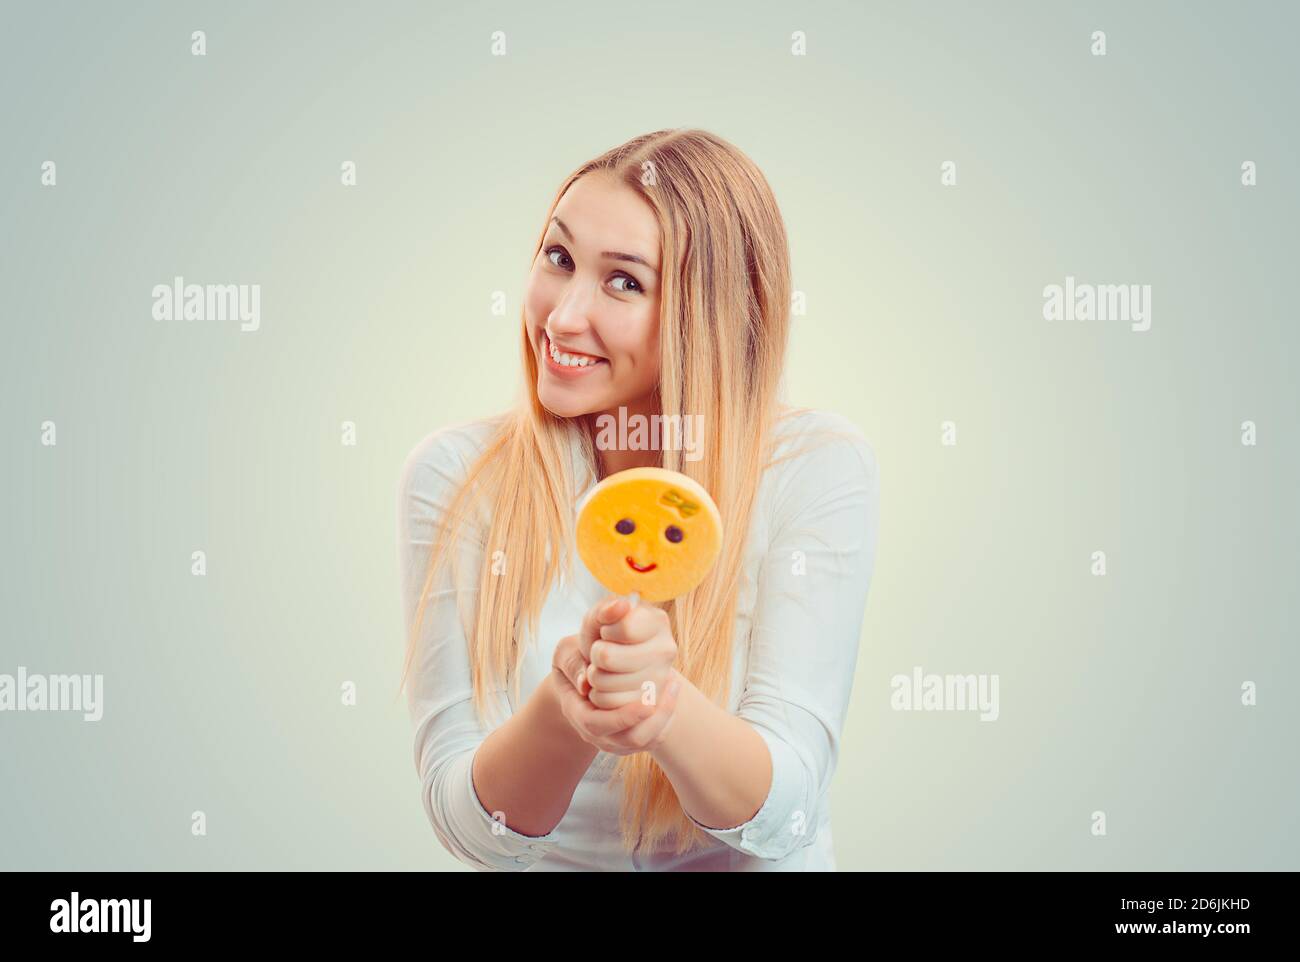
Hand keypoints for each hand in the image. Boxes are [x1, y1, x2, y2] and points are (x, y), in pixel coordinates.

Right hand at [552, 663, 682, 756]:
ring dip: (665, 715)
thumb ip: (573, 664)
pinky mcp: (633, 737)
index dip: (623, 717)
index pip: (597, 725)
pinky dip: (668, 717)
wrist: (584, 673)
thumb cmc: (575, 658)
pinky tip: (672, 689)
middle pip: (629, 739)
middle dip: (655, 717)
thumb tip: (585, 683)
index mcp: (576, 713)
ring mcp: (615, 739)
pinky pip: (656, 736)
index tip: (646, 703)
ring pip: (647, 741)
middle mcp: (595, 733)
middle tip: (671, 684)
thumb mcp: (566, 653)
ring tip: (674, 682)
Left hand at [585, 597, 677, 713]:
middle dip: (595, 655)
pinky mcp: (649, 706)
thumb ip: (604, 610)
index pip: (622, 628)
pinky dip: (599, 697)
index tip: (607, 631)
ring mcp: (660, 681)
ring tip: (604, 670)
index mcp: (658, 621)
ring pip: (605, 684)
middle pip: (607, 657)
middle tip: (602, 652)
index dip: (604, 631)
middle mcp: (666, 650)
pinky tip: (607, 687)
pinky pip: (608, 706)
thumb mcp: (596, 618)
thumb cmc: (603, 636)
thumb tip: (622, 605)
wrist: (610, 665)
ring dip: (594, 677)